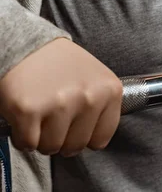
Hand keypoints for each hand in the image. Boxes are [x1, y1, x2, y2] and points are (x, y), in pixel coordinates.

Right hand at [0, 38, 122, 155]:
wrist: (25, 44)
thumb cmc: (60, 64)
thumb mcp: (95, 78)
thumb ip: (102, 107)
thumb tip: (98, 140)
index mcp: (110, 91)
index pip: (100, 139)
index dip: (82, 136)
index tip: (73, 124)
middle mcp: (89, 98)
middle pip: (75, 147)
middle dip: (60, 139)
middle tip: (52, 117)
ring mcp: (60, 104)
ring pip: (51, 147)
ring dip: (40, 138)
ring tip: (39, 114)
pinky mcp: (29, 110)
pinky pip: (27, 144)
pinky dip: (21, 136)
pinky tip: (24, 117)